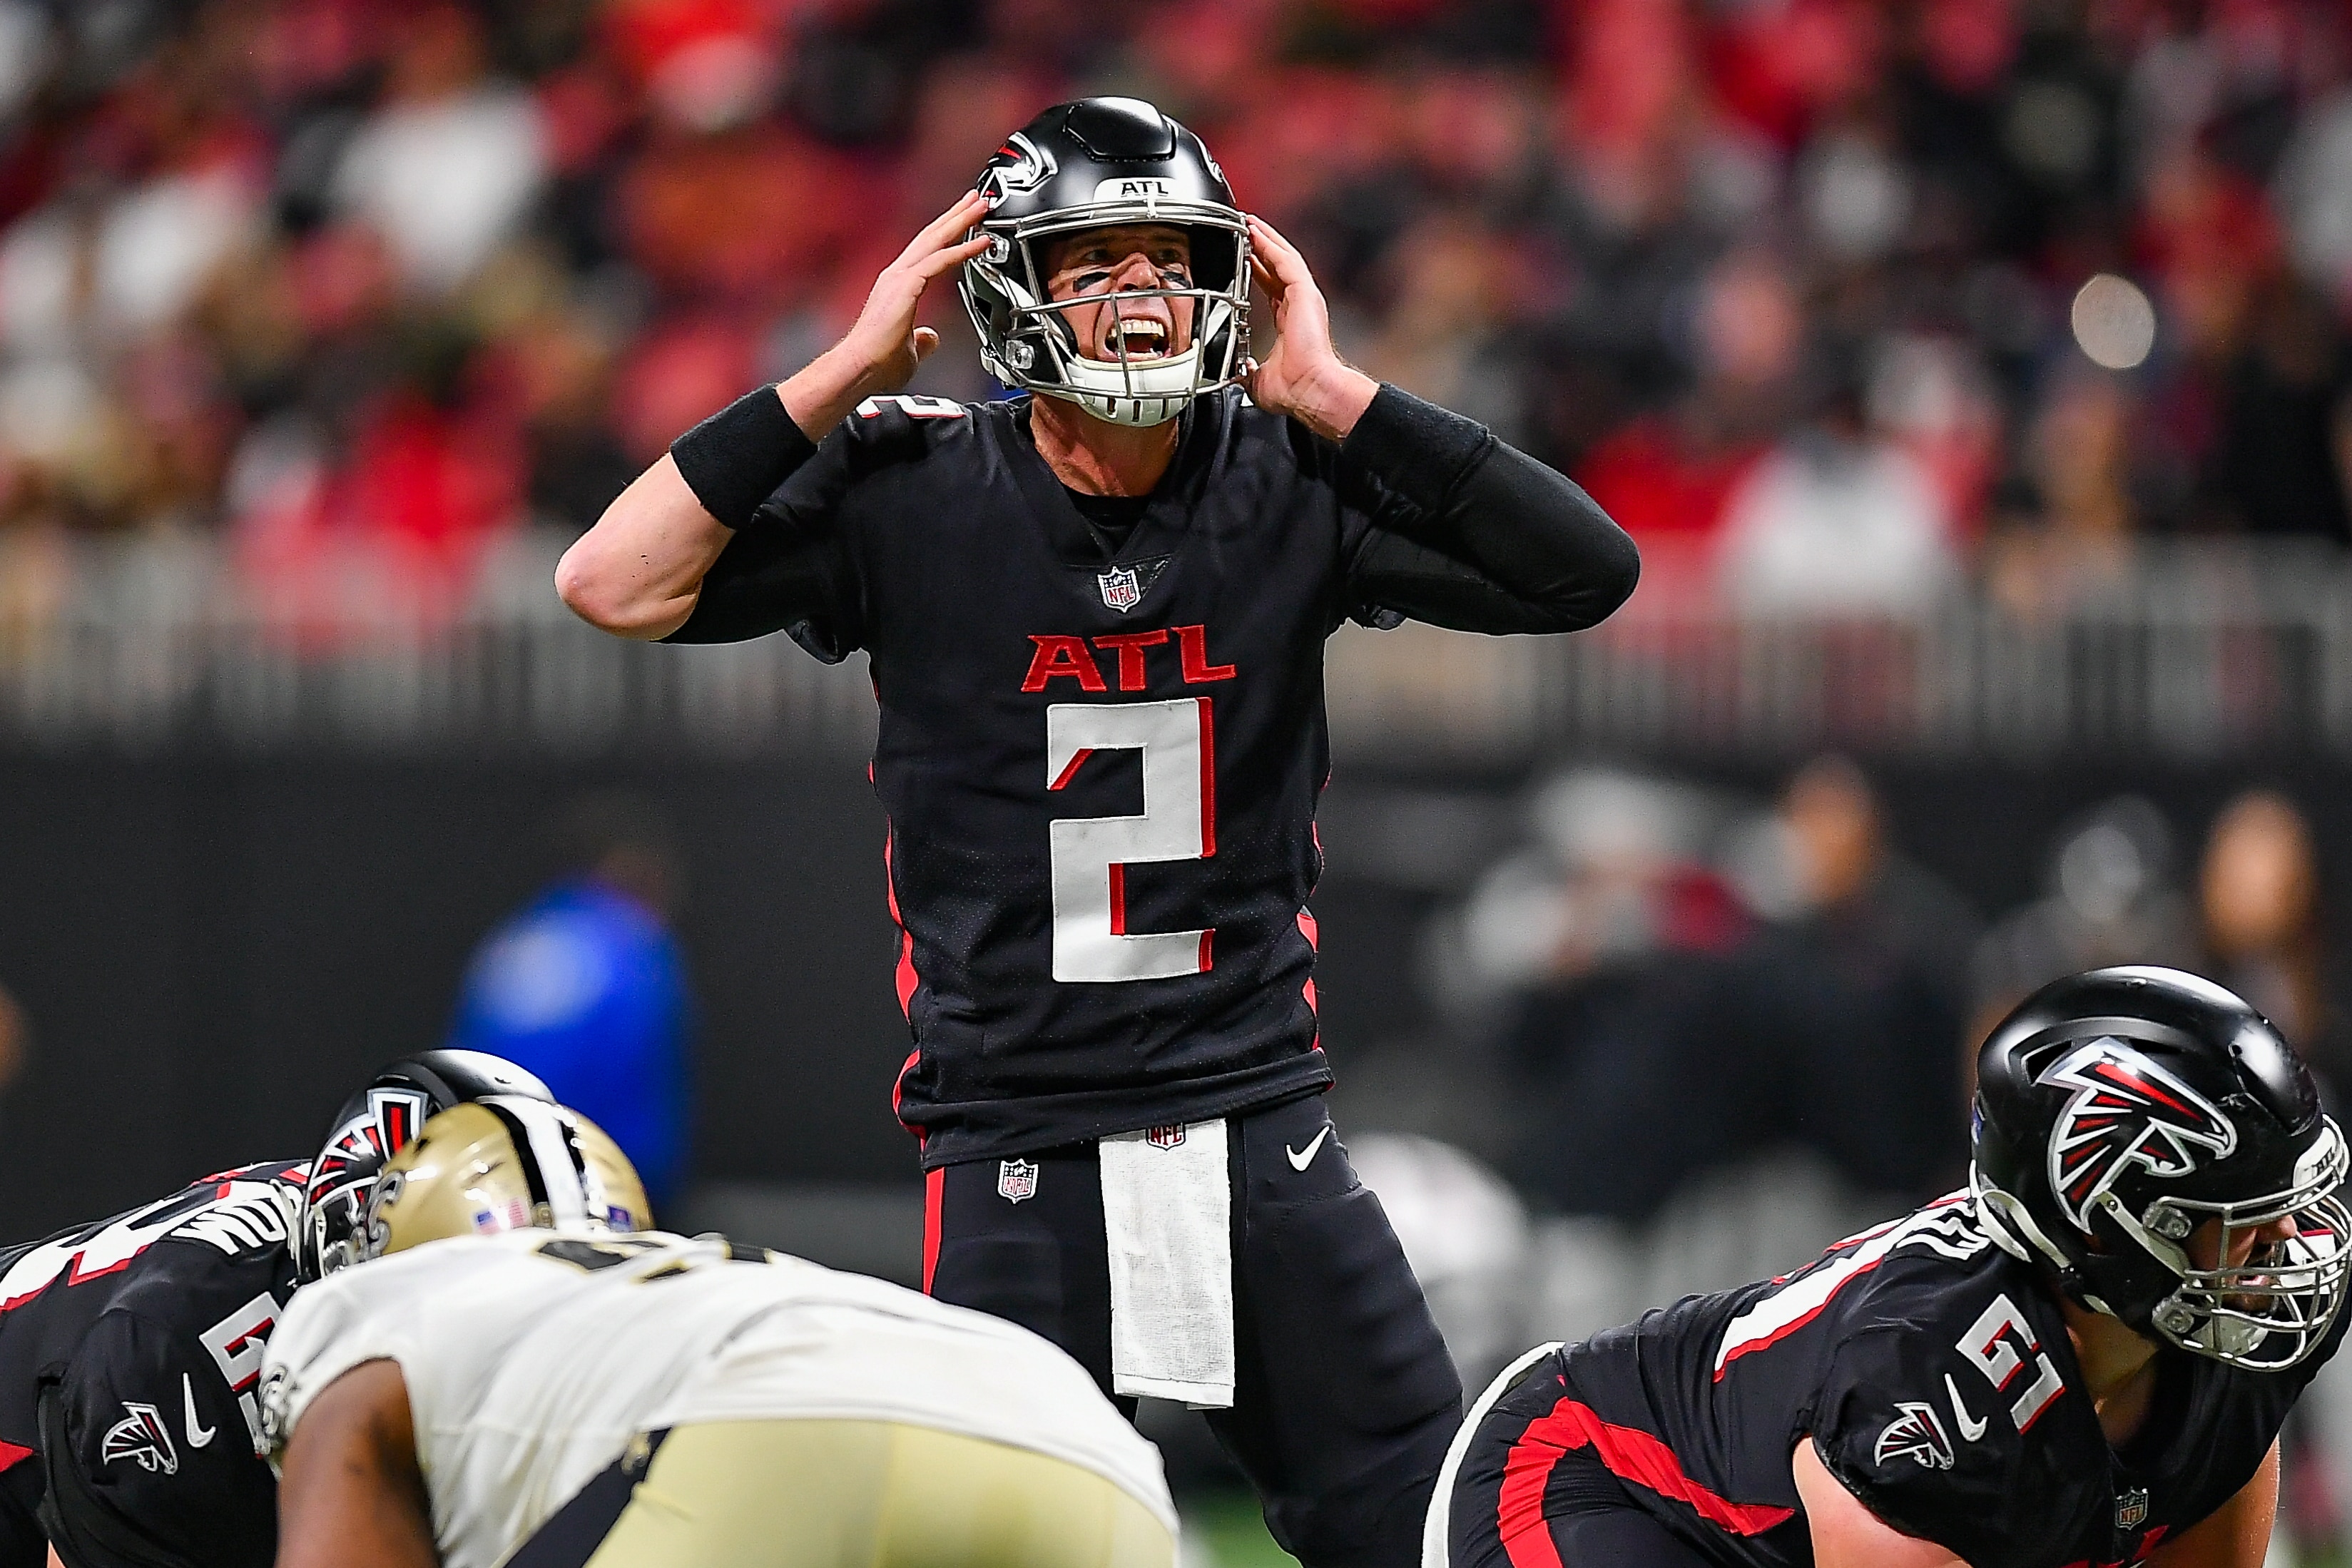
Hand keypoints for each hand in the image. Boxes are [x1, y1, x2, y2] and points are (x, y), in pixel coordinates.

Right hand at [781, 191, 992, 434]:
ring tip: (982, 206)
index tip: (965, 221)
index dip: (948, 234)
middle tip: (976, 198)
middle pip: (931, 236)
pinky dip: (962, 249)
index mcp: (897, 286)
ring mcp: (899, 277)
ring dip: (961, 221)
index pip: (927, 251)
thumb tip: (931, 337)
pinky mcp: (906, 285)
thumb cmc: (876, 365)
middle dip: (956, 215)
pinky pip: (939, 261)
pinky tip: (981, 242)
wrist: (859, 369)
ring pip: (936, 240)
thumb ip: (922, 340)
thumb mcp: (910, 350)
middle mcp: (897, 275)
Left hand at [1241, 214, 1377, 442]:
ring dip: (1265, 239)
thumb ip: (1245, 369)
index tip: (1243, 258)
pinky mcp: (1305, 293)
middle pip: (1278, 267)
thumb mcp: (1257, 379)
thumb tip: (1235, 370)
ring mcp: (1304, 298)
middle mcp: (1299, 307)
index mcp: (1289, 323)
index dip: (1256, 271)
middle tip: (1244, 230)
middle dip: (1261, 247)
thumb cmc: (1294, 389)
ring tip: (1248, 222)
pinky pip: (1286, 261)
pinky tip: (1256, 232)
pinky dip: (1270, 244)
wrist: (1311, 390)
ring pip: (1283, 258)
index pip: (1271, 288)